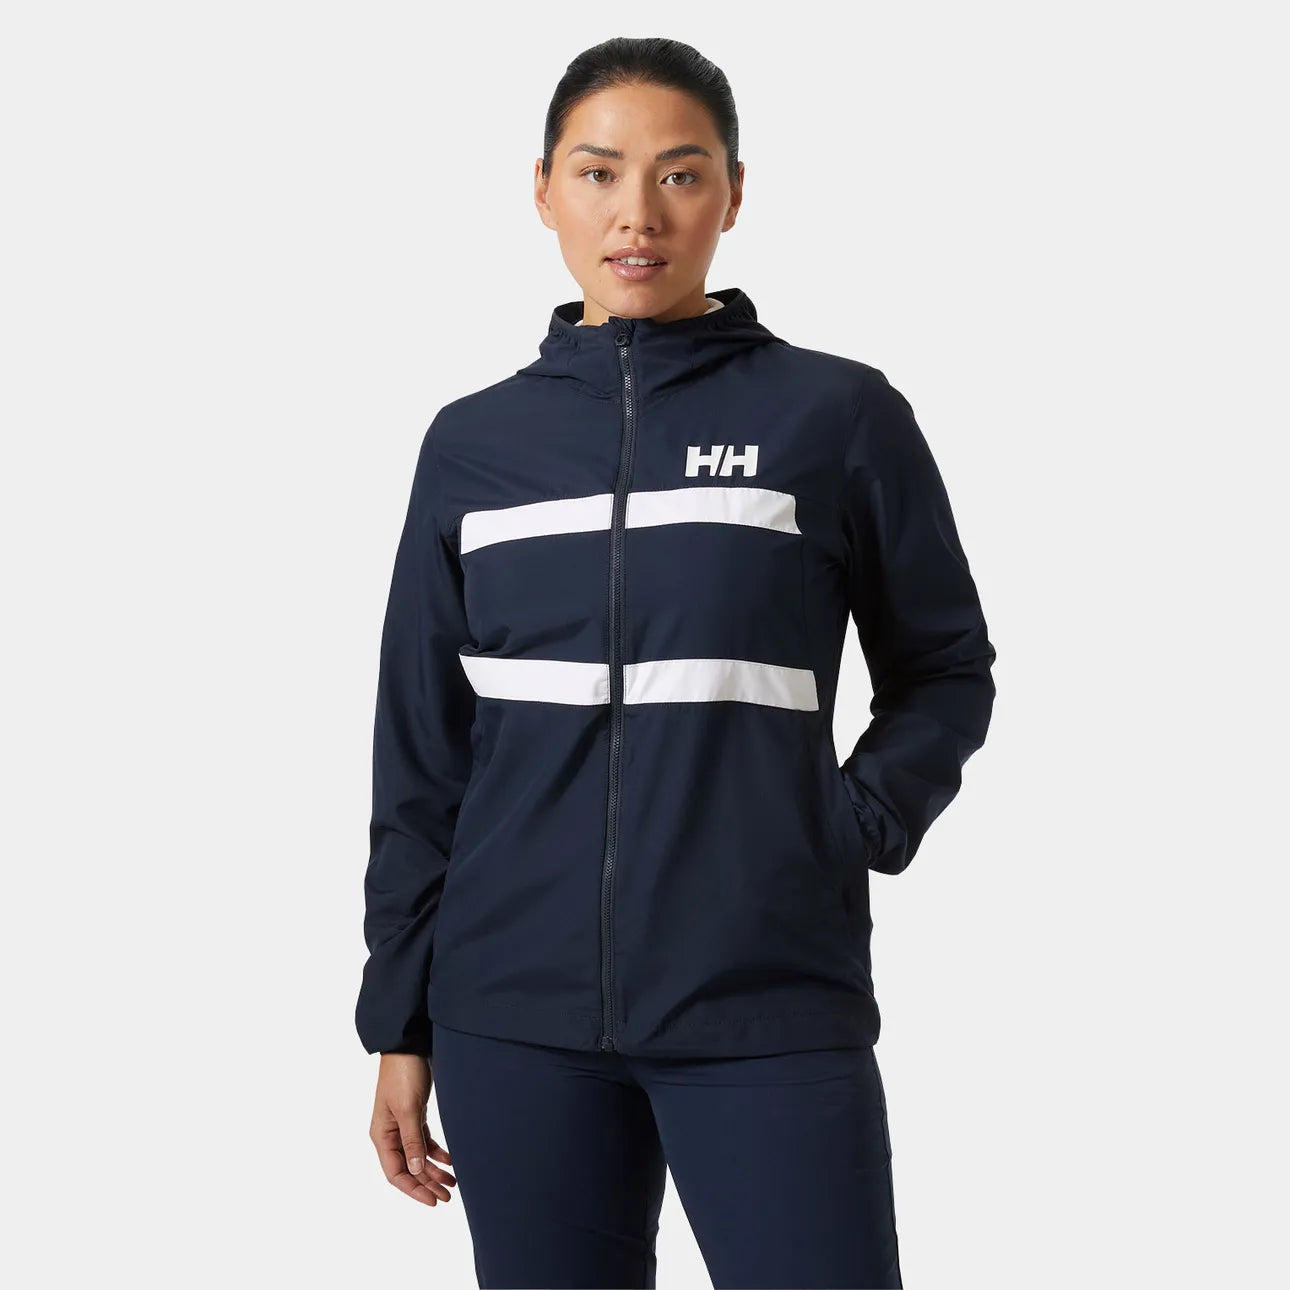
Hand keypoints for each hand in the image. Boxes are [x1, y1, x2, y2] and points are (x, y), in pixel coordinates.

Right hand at [370, 1053, 456, 1206]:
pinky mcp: (414, 1114)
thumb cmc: (404, 1074)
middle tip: (448, 1197)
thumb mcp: (407, 1108)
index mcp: (382, 1135)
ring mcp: (402, 1125)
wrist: (409, 1044)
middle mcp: (390, 1134)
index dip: (414, 1190)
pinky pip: (424, 1141)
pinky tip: (450, 1161)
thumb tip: (414, 1170)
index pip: (396, 1173)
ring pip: (418, 1156)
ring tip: (453, 1183)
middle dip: (427, 1184)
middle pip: (408, 1168)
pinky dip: (436, 1153)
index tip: (433, 1201)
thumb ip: (411, 1140)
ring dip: (434, 1171)